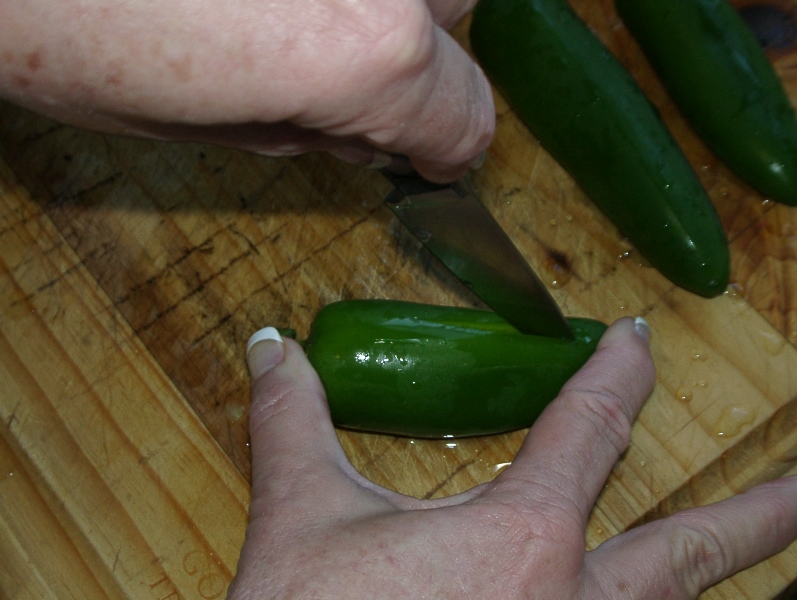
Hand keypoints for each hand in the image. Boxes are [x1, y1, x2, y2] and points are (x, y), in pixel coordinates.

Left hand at [0, 0, 493, 181]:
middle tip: (337, 71)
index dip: (444, 146)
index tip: (426, 154)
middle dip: (411, 49)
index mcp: (363, 52)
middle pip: (456, 11)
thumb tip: (356, 135)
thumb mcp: (196, 126)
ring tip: (293, 10)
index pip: (465, 114)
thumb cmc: (59, 25)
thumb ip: (302, 133)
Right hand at [230, 318, 796, 598]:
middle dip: (761, 514)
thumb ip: (294, 420)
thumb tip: (270, 347)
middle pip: (689, 552)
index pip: (588, 427)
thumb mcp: (300, 518)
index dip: (615, 373)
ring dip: (724, 579)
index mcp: (522, 538)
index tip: (635, 338)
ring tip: (776, 550)